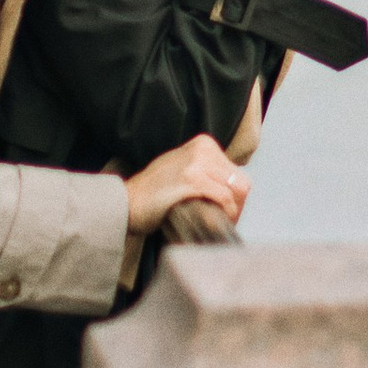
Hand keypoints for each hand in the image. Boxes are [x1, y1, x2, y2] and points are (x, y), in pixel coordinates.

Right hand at [125, 136, 249, 236]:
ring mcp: (197, 163)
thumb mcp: (183, 169)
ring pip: (236, 190)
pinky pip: (224, 198)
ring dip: (233, 212)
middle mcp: (202, 149)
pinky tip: (217, 221)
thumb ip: (207, 172)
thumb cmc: (153, 191)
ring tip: (221, 223)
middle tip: (227, 222)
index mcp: (203, 144)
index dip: (236, 196)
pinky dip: (226, 213)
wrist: (127, 201)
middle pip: (240, 181)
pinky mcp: (192, 179)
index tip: (229, 212)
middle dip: (238, 205)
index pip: (236, 172)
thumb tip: (232, 191)